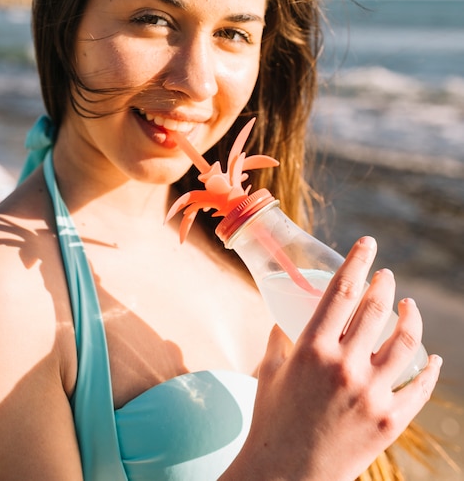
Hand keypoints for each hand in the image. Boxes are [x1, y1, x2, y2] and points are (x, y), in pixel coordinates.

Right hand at [233, 237, 441, 480]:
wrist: (286, 474)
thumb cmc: (272, 419)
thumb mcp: (268, 371)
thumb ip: (279, 339)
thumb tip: (284, 317)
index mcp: (312, 348)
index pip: (341, 291)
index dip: (357, 261)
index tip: (368, 243)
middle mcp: (345, 365)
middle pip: (375, 310)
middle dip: (384, 284)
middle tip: (386, 276)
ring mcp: (371, 394)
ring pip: (406, 343)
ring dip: (411, 318)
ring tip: (410, 306)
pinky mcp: (390, 421)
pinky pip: (419, 388)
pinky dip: (429, 368)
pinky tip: (432, 356)